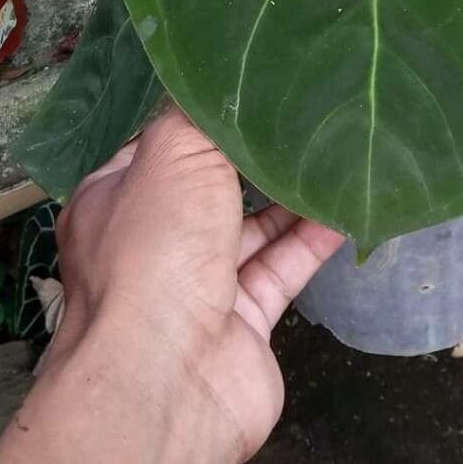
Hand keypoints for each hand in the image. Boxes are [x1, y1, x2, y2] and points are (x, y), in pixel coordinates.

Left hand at [51, 104, 345, 463]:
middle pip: (208, 186)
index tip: (253, 83)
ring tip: (338, 149)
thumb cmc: (154, 253)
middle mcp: (150, 243)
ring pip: (251, 228)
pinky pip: (282, 267)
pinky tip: (348, 204)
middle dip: (252, 156)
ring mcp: (195, 287)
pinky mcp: (242, 324)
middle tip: (306, 111)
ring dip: (292, 194)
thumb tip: (221, 80)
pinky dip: (313, 237)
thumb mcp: (170, 153)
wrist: (167, 382)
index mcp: (114, 200)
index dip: (202, 117)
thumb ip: (199, 113)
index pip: (160, 145)